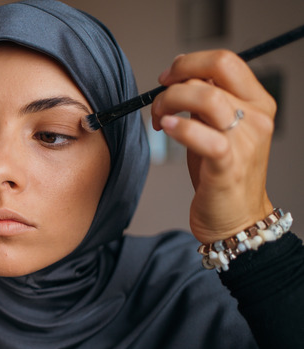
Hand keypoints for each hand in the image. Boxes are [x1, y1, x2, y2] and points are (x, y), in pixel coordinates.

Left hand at [151, 50, 274, 243]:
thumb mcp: (216, 129)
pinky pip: (205, 137)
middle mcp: (257, 117)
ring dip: (171, 102)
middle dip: (177, 78)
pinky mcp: (229, 165)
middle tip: (159, 97)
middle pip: (215, 71)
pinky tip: (166, 129)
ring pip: (207, 98)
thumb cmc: (220, 173)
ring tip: (160, 120)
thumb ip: (205, 102)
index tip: (167, 77)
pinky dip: (180, 128)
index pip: (226, 61)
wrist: (235, 219)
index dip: (190, 62)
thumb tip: (181, 75)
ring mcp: (246, 141)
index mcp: (258, 102)